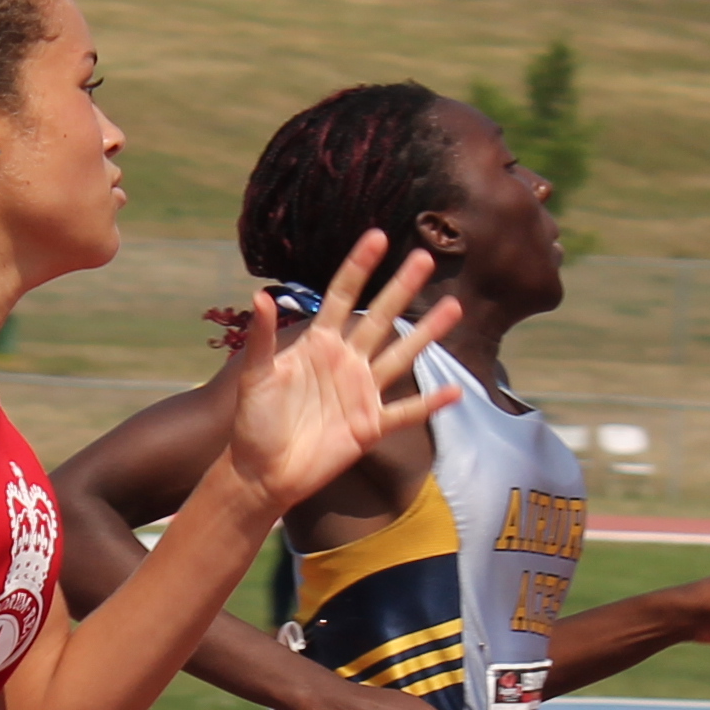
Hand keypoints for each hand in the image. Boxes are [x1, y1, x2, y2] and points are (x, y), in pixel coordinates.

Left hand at [220, 232, 461, 512]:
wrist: (262, 472)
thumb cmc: (254, 422)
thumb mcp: (255, 377)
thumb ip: (261, 338)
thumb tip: (261, 296)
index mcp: (318, 344)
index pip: (342, 296)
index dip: (359, 267)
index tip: (378, 237)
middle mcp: (346, 361)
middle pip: (380, 318)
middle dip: (401, 288)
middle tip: (426, 257)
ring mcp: (362, 392)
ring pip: (401, 356)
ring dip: (426, 333)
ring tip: (454, 306)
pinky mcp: (371, 426)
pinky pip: (406, 412)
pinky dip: (429, 403)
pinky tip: (455, 390)